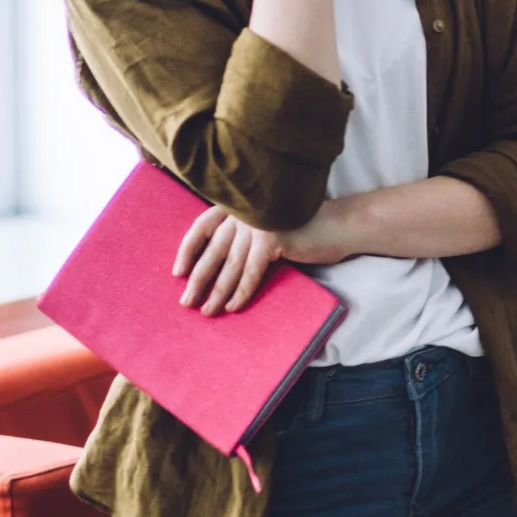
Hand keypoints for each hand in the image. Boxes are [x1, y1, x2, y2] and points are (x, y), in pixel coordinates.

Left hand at [173, 204, 350, 315]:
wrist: (339, 225)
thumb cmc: (305, 226)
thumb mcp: (267, 223)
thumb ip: (244, 231)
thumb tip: (215, 261)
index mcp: (240, 204)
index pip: (202, 226)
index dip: (188, 250)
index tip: (178, 272)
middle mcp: (245, 211)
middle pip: (212, 250)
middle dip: (198, 279)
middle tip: (186, 302)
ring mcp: (258, 224)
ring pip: (230, 265)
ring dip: (217, 292)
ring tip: (207, 311)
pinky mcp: (272, 239)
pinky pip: (251, 272)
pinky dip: (241, 291)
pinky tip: (234, 307)